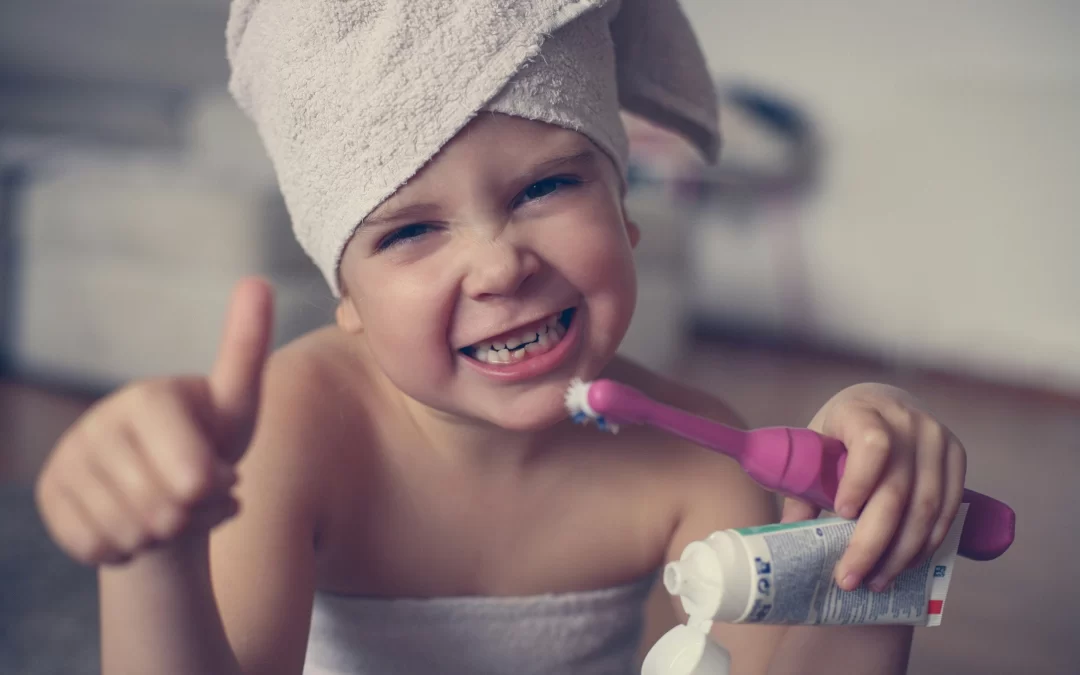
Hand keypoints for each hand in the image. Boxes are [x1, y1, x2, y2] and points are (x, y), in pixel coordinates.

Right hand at [35, 278, 274, 565]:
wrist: (166, 489)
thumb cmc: (211, 443)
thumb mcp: (238, 405)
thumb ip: (246, 350)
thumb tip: (257, 280)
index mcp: (148, 397)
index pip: (187, 468)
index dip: (207, 484)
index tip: (215, 478)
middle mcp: (99, 422)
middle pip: (161, 507)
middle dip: (191, 515)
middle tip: (194, 494)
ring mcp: (68, 459)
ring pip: (130, 531)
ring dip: (164, 535)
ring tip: (170, 509)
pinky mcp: (50, 497)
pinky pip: (98, 546)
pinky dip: (130, 549)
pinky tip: (137, 525)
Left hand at [781, 383, 966, 591]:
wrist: (884, 401)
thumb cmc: (842, 428)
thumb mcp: (817, 442)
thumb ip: (804, 485)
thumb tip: (789, 533)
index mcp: (864, 411)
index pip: (871, 446)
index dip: (859, 482)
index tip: (841, 514)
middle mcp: (907, 422)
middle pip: (896, 491)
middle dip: (872, 543)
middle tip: (849, 578)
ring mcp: (937, 440)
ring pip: (926, 508)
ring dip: (901, 553)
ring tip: (875, 580)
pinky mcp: (957, 457)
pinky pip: (947, 510)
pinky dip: (926, 542)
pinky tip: (904, 563)